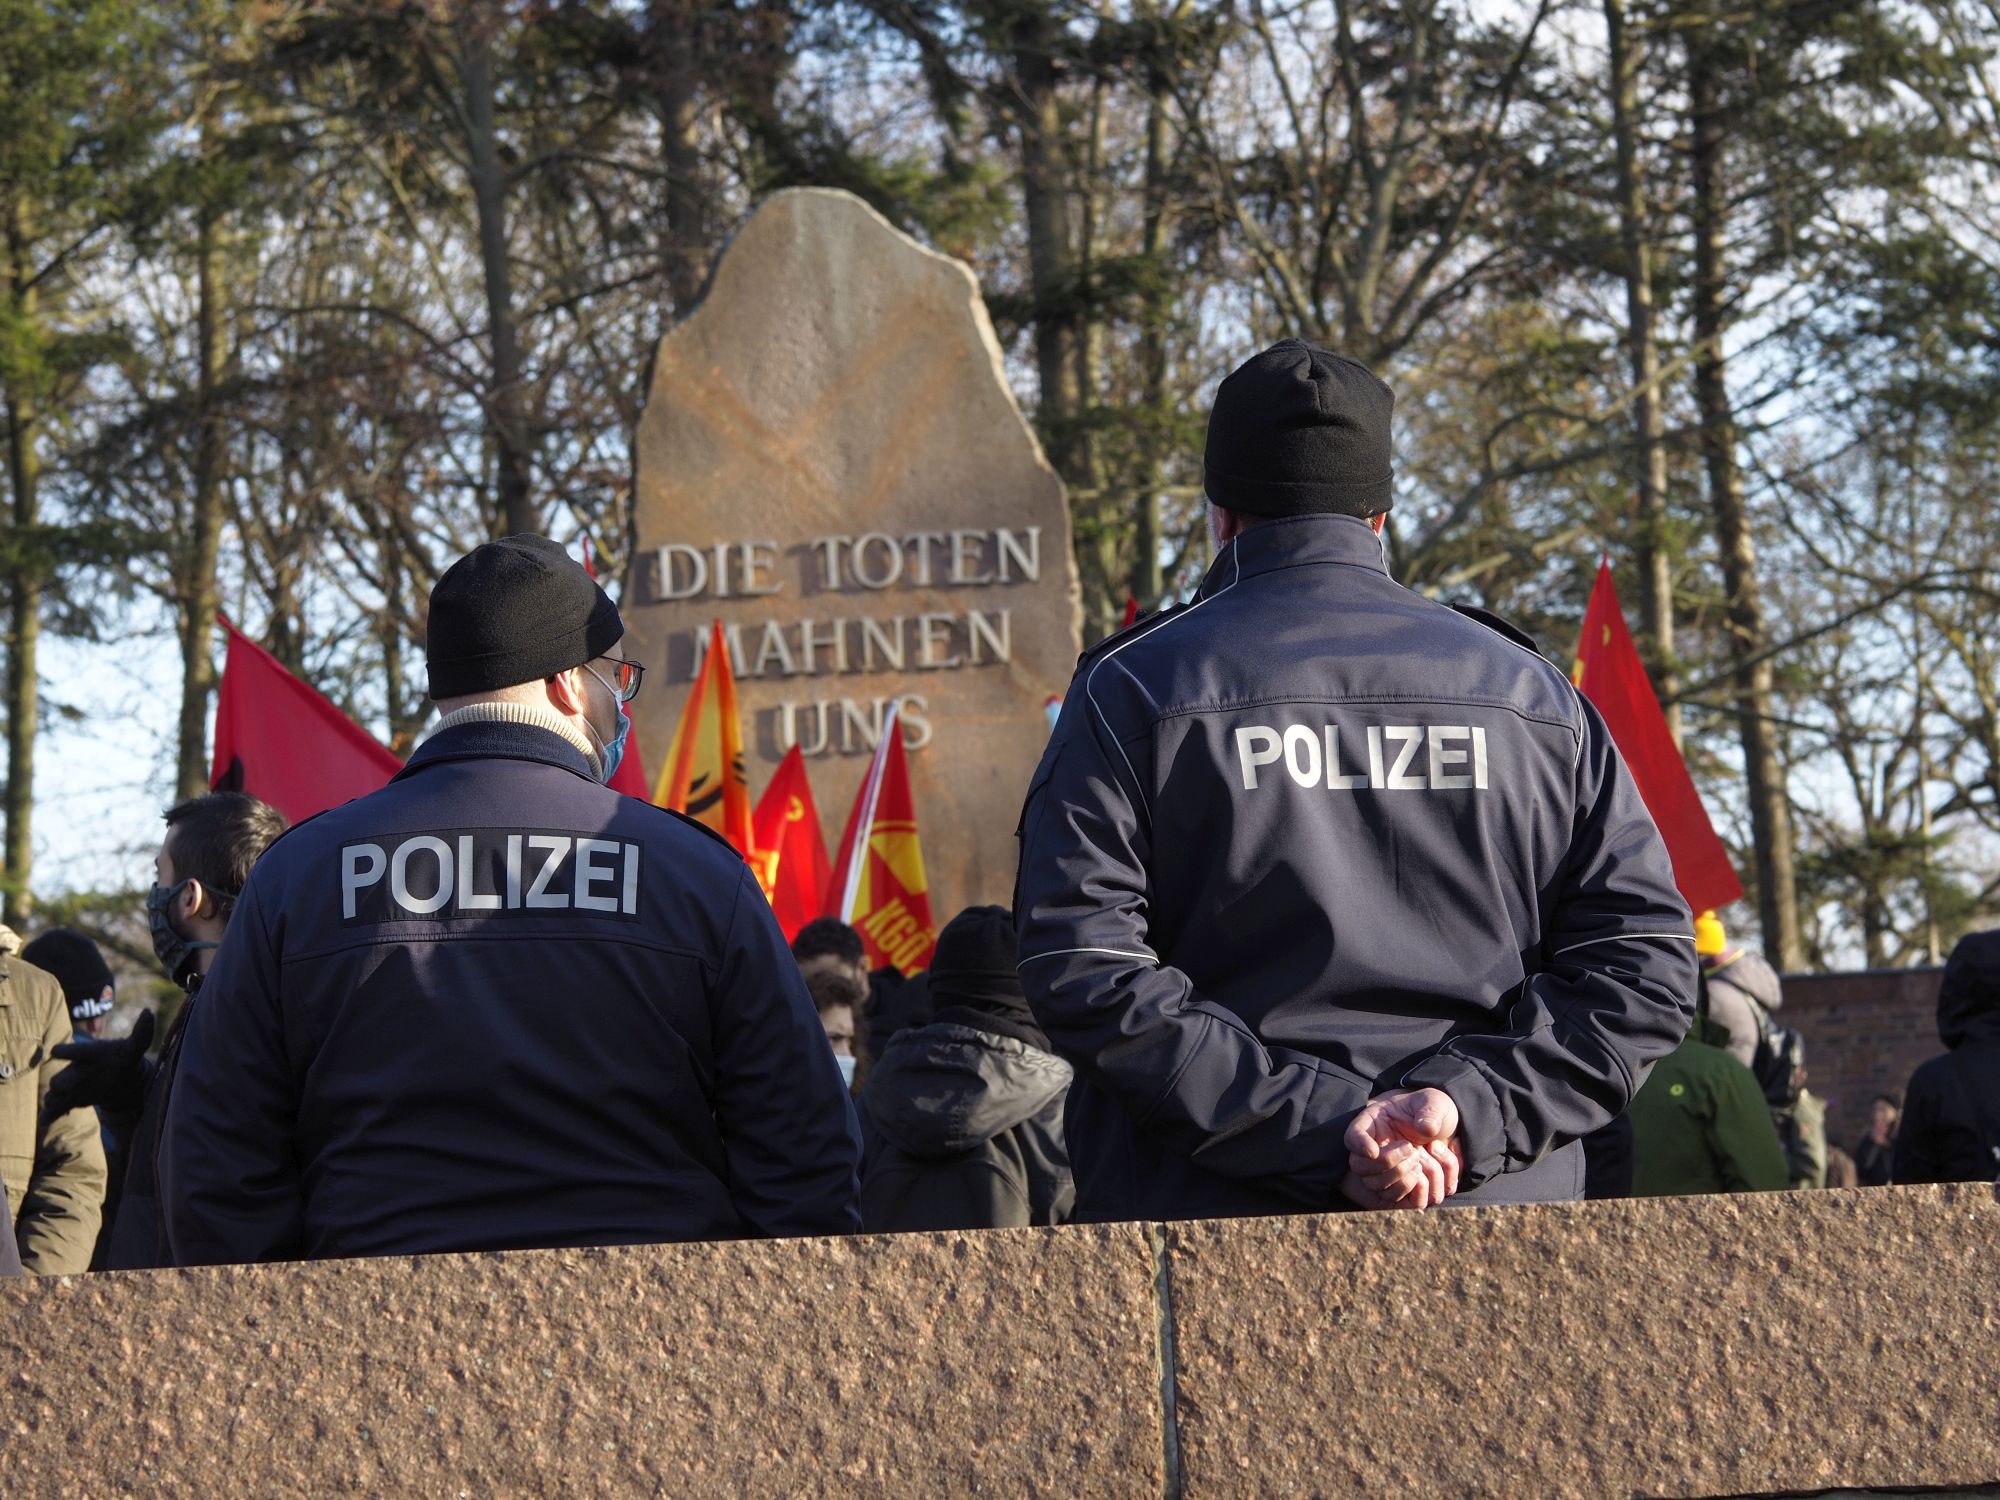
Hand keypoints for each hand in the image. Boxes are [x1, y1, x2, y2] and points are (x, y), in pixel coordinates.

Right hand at [41, 1010, 155, 1127]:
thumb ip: (142, 1032)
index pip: (77, 1052)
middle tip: (59, 1086)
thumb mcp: (134, 1046)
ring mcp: (72, 1086)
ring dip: (54, 1098)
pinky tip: (44, 1120)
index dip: (67, 1052)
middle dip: (60, 1081)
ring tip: (53, 1103)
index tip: (56, 1051)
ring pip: (57, 1093)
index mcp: (89, 1054)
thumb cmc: (123, 1058)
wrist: (119, 1077)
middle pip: (64, 1077)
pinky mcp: (71, 1100)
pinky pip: (57, 1108)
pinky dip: (49, 1115)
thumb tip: (148, 1012)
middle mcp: (76, 1070)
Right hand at [1342, 1088, 1462, 1209]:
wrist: (1446, 1131)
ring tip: (1419, 1159)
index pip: (1353, 1135)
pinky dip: (1412, 1192)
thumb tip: (1425, 1130)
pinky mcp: (1398, 1188)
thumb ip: (1430, 1112)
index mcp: (1374, 1122)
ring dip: (1400, 1178)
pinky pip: (1395, 1201)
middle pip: (1359, 1166)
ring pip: (1376, 1187)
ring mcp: (1383, 1171)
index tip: (1373, 1151)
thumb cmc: (1434, 1112)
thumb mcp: (1435, 1103)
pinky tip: (1424, 1175)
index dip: (1358, 1144)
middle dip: (1387, 1162)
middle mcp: (1373, 1149)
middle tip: (1412, 1149)